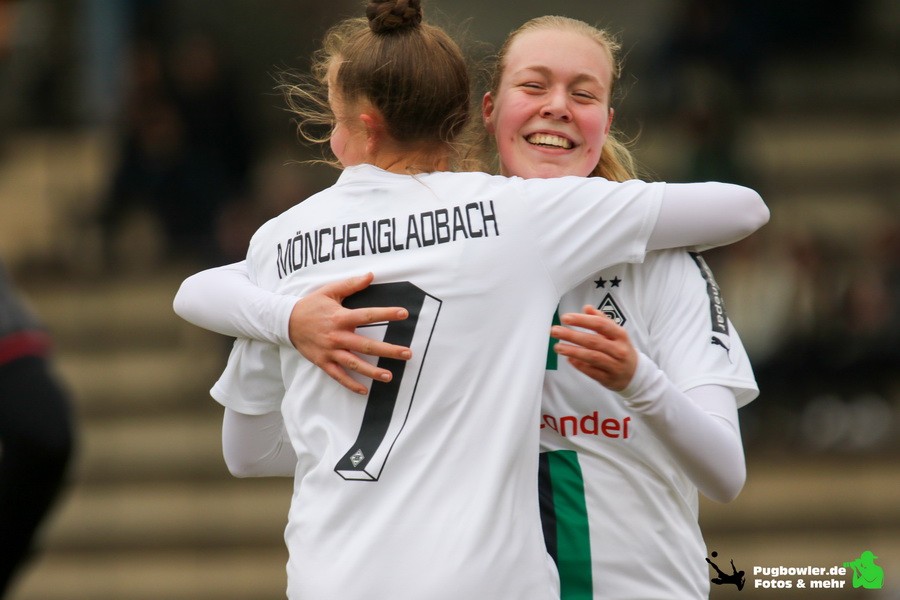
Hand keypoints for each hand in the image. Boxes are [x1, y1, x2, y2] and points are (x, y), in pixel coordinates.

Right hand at [289, 273, 410, 393]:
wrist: (286, 322)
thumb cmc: (311, 305)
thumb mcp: (329, 291)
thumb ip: (351, 284)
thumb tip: (371, 275)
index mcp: (340, 317)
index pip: (368, 315)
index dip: (387, 314)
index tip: (404, 313)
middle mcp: (337, 336)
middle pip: (367, 345)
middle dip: (389, 350)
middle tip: (407, 353)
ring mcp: (330, 351)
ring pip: (354, 364)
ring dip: (372, 371)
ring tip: (389, 376)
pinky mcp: (323, 362)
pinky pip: (338, 376)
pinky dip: (351, 384)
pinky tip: (364, 391)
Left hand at [550, 305, 637, 391]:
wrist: (635, 374)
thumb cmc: (621, 349)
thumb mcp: (616, 333)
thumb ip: (601, 319)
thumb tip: (587, 308)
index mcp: (620, 335)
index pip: (600, 324)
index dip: (582, 320)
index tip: (566, 318)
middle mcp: (619, 350)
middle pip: (593, 341)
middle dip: (572, 335)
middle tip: (555, 331)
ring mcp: (614, 365)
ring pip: (592, 357)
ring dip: (573, 351)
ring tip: (558, 347)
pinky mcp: (608, 378)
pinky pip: (591, 371)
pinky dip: (579, 365)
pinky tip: (568, 359)